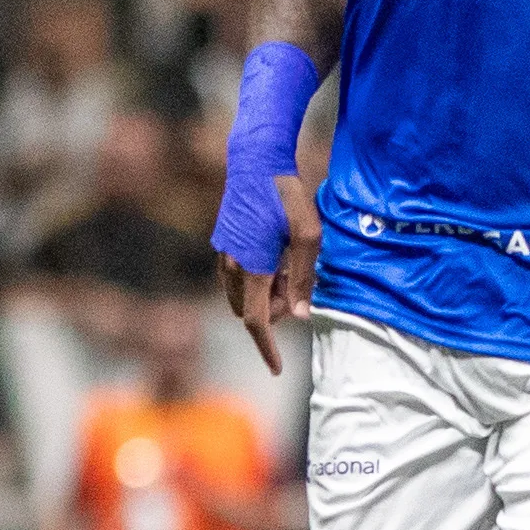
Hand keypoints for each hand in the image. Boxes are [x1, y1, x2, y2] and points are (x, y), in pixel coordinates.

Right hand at [216, 174, 317, 374]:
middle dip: (274, 311)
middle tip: (299, 284)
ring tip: (290, 266)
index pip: (256, 321)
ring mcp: (223, 254)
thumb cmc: (286, 195)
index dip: (267, 348)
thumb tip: (300, 317)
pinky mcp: (223, 243)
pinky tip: (277, 257)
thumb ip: (303, 278)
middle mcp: (230, 266)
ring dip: (266, 294)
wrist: (254, 160)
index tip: (277, 369)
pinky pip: (238, 277)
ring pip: (243, 295)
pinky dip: (258, 279)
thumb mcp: (307, 235)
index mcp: (250, 267)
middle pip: (250, 311)